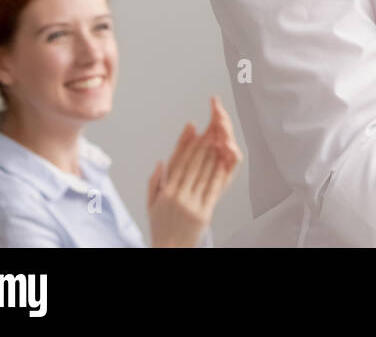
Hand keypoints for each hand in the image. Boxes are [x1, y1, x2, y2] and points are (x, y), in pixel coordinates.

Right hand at [148, 96, 241, 246]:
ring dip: (213, 150)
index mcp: (165, 192)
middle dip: (203, 140)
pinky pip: (213, 187)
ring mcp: (192, 203)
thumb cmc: (161, 228)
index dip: (186, 141)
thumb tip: (161, 161)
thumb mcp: (152, 204)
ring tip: (218, 134)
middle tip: (210, 123)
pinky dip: (219, 170)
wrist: (170, 252)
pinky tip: (223, 158)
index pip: (178, 161)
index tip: (192, 126)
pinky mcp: (205, 211)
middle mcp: (178, 196)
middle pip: (193, 162)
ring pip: (205, 171)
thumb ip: (155, 182)